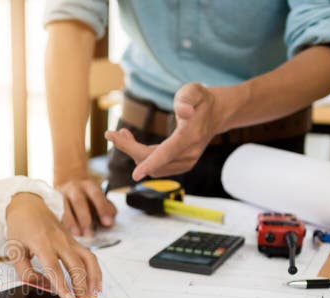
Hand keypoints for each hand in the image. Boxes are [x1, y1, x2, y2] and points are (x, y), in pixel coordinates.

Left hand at [5, 192, 102, 297]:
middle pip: (75, 264)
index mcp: (41, 242)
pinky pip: (89, 256)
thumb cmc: (20, 227)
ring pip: (88, 259)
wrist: (29, 205)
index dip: (62, 285)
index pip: (54, 267)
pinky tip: (96, 283)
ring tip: (93, 295)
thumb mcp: (14, 250)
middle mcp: (59, 240)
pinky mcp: (74, 241)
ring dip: (93, 278)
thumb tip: (40, 286)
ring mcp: (69, 239)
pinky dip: (95, 270)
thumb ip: (25, 271)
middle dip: (82, 285)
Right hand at [55, 172, 116, 237]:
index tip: (108, 223)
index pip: (96, 195)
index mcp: (88, 185)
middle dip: (85, 219)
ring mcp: (61, 195)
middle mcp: (74, 188)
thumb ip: (107, 209)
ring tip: (78, 235)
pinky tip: (65, 233)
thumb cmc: (86, 197)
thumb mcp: (99, 198)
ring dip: (71, 223)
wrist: (68, 186)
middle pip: (78, 201)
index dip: (102, 209)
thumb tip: (109, 223)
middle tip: (90, 234)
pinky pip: (55, 214)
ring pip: (64, 208)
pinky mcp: (52, 203)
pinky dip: (61, 224)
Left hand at [105, 83, 227, 179]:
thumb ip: (186, 98)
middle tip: (112, 133)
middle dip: (129, 149)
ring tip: (121, 133)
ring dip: (133, 153)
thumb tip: (183, 111)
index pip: (168, 153)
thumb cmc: (201, 99)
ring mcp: (186, 163)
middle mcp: (189, 154)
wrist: (218, 113)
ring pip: (152, 166)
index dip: (151, 163)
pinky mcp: (181, 166)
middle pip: (153, 160)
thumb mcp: (194, 90)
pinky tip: (131, 141)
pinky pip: (156, 167)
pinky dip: (141, 157)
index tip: (135, 175)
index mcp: (191, 136)